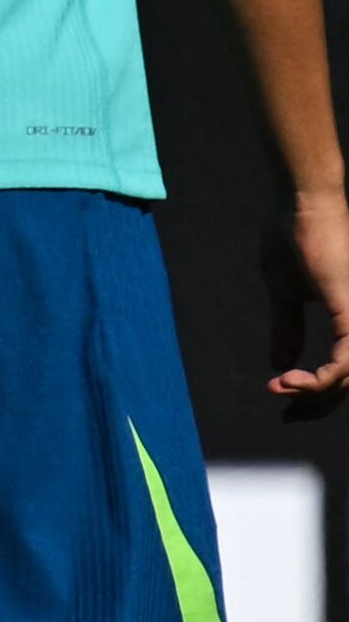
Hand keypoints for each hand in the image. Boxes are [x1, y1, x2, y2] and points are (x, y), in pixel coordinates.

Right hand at [265, 186, 348, 418]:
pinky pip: (345, 363)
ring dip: (315, 395)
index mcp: (348, 318)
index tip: (280, 395)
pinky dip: (320, 380)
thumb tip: (279, 364)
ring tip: (281, 389)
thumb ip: (286, 330)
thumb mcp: (285, 294)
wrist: (300, 207)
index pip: (342, 370)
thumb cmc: (292, 239)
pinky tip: (289, 381)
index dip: (314, 392)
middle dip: (316, 405)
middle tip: (287, 415)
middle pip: (348, 382)